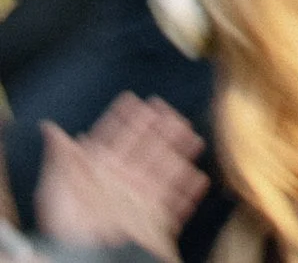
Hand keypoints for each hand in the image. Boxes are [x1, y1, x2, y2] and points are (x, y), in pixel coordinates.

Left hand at [36, 95, 207, 260]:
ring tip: (191, 135)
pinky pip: (175, 205)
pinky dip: (188, 191)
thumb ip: (60, 157)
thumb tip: (49, 129)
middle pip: (144, 150)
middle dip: (158, 128)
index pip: (114, 140)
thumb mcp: (57, 189)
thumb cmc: (67, 231)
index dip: (124, 120)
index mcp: (98, 175)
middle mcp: (121, 186)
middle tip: (168, 109)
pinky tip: (198, 179)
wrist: (88, 260)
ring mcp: (139, 203)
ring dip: (178, 152)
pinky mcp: (153, 223)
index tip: (134, 100)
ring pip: (164, 171)